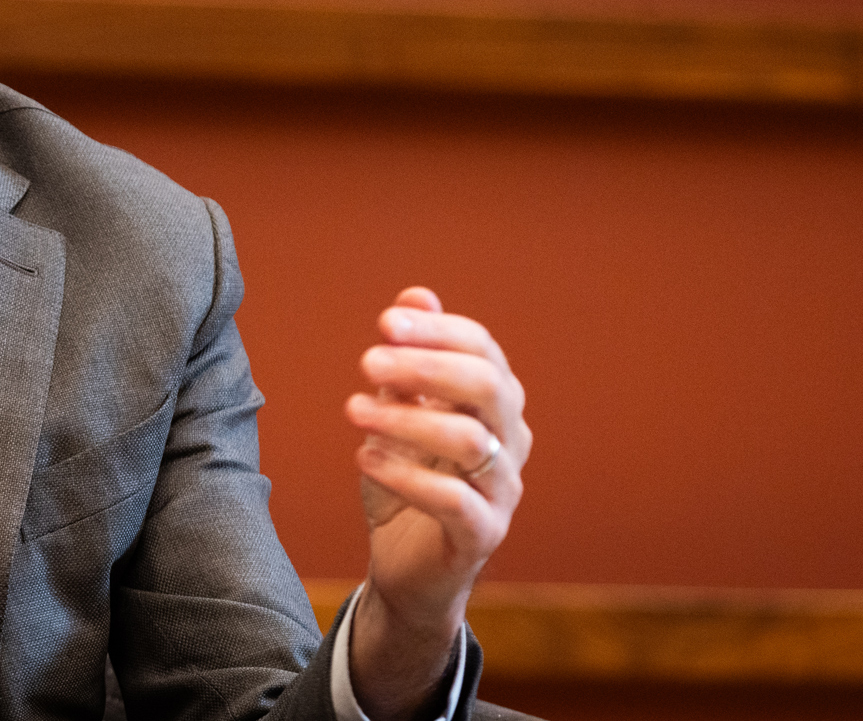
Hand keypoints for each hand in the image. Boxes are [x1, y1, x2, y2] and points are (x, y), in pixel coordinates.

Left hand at [342, 287, 530, 720]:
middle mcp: (509, 441)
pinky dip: (406, 475)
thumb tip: (416, 295)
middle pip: (488, 387)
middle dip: (426, 365)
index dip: (438, 331)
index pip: (483, 351)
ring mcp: (502, 490)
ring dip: (406, 419)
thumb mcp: (398, 412)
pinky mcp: (482, 535)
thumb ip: (408, 361)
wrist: (406, 566)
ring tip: (352, 410)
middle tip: (367, 360)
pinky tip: (365, 458)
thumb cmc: (405, 478)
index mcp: (495, 403)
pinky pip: (455, 501)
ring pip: (470, 442)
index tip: (384, 322)